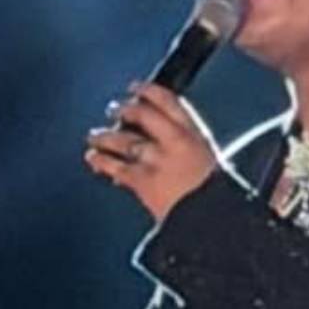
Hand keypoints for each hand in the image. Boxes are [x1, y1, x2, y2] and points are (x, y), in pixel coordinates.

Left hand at [85, 81, 221, 221]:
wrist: (213, 221)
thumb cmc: (216, 199)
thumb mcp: (210, 165)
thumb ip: (189, 151)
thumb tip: (169, 145)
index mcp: (195, 135)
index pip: (169, 102)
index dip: (148, 91)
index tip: (137, 88)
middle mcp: (174, 141)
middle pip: (143, 114)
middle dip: (125, 109)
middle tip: (114, 108)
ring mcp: (156, 159)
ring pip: (124, 139)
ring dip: (105, 136)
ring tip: (94, 136)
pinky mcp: (142, 180)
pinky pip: (115, 167)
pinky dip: (101, 161)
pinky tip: (92, 159)